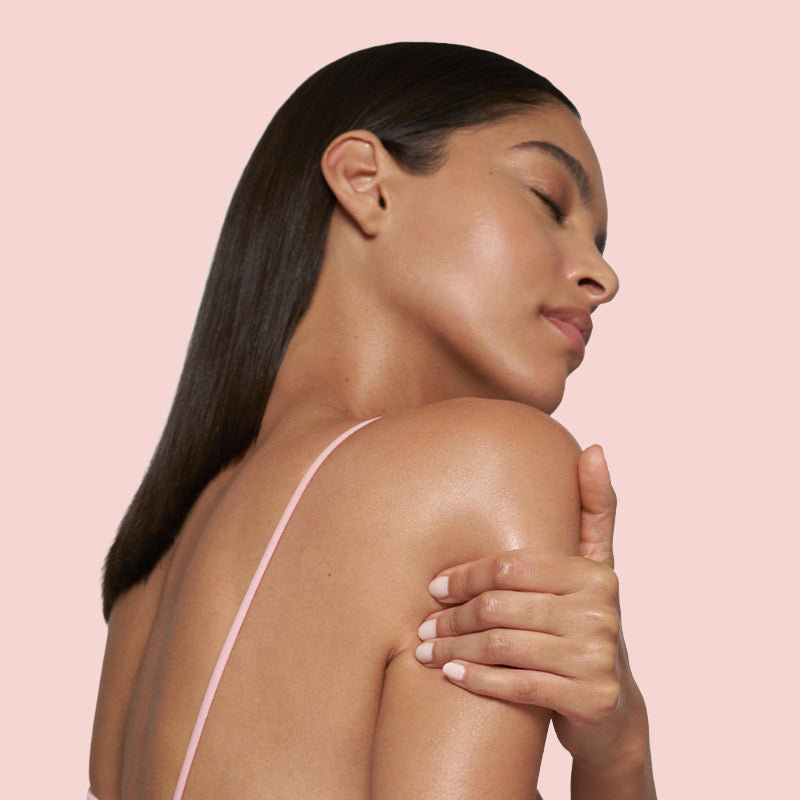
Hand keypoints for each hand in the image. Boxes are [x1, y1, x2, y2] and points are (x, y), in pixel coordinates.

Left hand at [415, 446, 648, 765]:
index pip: (512, 566)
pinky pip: (517, 685)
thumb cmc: (586, 621)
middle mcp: (600, 612)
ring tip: (425, 649)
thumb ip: (594, 509)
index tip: (434, 585)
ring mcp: (597, 656)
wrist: (611, 706)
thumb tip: (594, 448)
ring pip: (503, 645)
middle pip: (501, 606)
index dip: (466, 575)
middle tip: (423, 623)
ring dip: (455, 648)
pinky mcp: (589, 697)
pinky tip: (451, 674)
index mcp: (595, 573)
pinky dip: (478, 680)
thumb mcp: (596, 565)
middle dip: (453, 616)